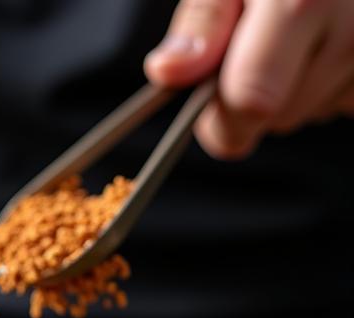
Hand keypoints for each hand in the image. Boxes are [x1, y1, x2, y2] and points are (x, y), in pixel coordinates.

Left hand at [145, 0, 353, 158]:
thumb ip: (203, 21)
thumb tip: (168, 72)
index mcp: (301, 1)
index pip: (251, 102)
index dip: (221, 116)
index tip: (208, 100)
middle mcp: (348, 34)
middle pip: (275, 118)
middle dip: (252, 97)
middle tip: (260, 41)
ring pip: (305, 114)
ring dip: (288, 89)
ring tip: (299, 31)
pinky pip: (335, 106)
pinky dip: (321, 85)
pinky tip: (323, 41)